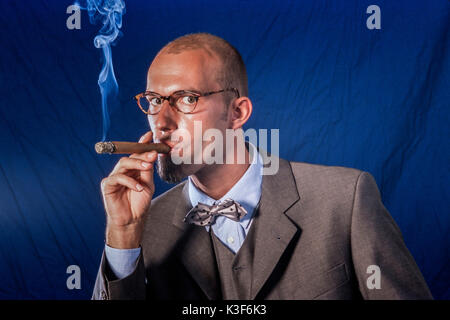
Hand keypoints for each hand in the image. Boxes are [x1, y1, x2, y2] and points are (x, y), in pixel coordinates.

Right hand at [101, 131, 156, 248]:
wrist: (132, 220)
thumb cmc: (139, 202)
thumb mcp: (148, 184)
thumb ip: (147, 170)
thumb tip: (151, 154)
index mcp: (133, 169)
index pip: (136, 154)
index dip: (141, 143)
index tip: (149, 135)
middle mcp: (122, 171)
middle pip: (130, 157)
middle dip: (141, 154)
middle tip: (152, 155)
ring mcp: (114, 177)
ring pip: (123, 164)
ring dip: (136, 164)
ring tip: (147, 168)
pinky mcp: (107, 185)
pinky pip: (117, 178)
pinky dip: (130, 181)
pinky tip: (139, 187)